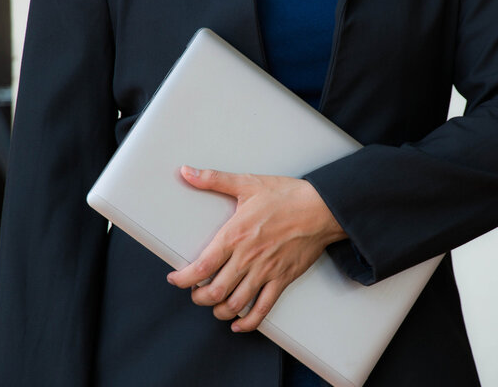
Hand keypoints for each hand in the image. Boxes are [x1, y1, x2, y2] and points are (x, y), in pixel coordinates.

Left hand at [166, 165, 346, 331]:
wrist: (322, 208)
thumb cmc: (287, 196)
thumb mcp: (247, 183)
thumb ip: (214, 180)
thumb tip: (187, 172)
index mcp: (235, 235)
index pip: (201, 267)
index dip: (182, 279)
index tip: (175, 280)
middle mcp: (247, 258)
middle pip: (214, 292)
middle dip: (198, 297)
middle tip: (195, 293)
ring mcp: (265, 272)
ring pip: (235, 304)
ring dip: (220, 311)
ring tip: (215, 305)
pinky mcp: (282, 279)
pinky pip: (263, 309)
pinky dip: (248, 322)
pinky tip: (239, 323)